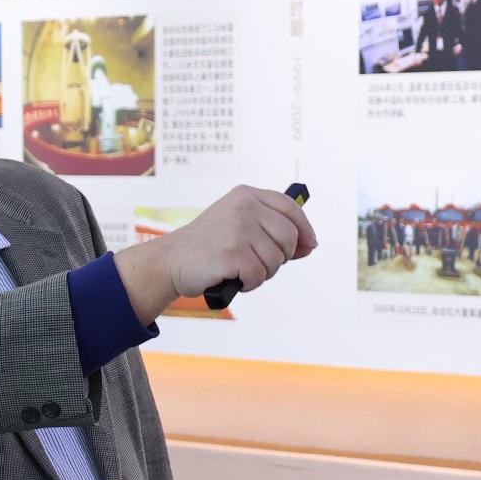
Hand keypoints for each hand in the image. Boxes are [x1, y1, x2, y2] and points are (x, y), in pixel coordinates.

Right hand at [116, 184, 315, 320]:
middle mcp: (244, 207)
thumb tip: (309, 245)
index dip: (304, 229)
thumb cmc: (207, 247)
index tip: (310, 245)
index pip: (290, 208)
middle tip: (259, 265)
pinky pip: (259, 275)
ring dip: (262, 273)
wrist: (171, 260)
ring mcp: (238, 228)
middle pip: (289, 237)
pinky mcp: (233, 252)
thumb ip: (271, 231)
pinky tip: (232, 277)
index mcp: (246, 196)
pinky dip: (249, 283)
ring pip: (276, 260)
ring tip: (240, 270)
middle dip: (280, 258)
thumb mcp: (239, 226)